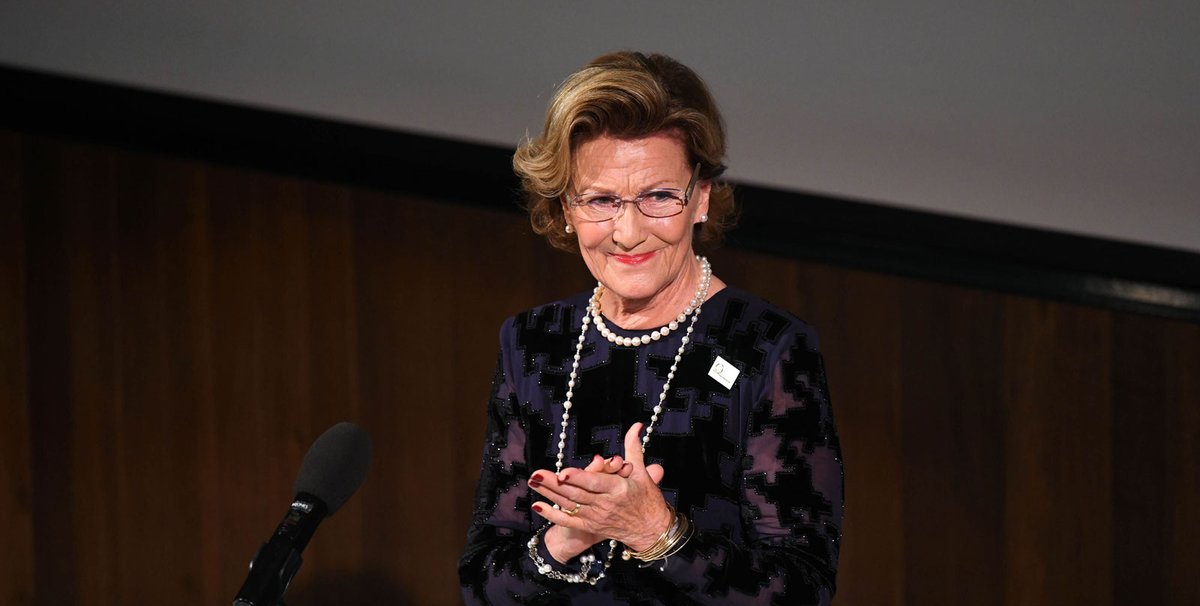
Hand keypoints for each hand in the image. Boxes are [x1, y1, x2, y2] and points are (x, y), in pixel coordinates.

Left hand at [529, 423, 670, 555]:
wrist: (651, 530)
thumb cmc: (647, 499)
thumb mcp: (642, 473)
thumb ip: (633, 448)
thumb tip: (636, 425)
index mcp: (619, 489)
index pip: (595, 483)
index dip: (579, 478)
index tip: (563, 473)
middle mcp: (605, 504)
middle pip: (576, 493)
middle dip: (555, 484)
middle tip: (537, 473)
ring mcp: (596, 517)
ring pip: (569, 505)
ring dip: (549, 494)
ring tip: (533, 482)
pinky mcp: (590, 526)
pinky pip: (568, 521)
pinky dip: (552, 515)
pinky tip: (538, 505)